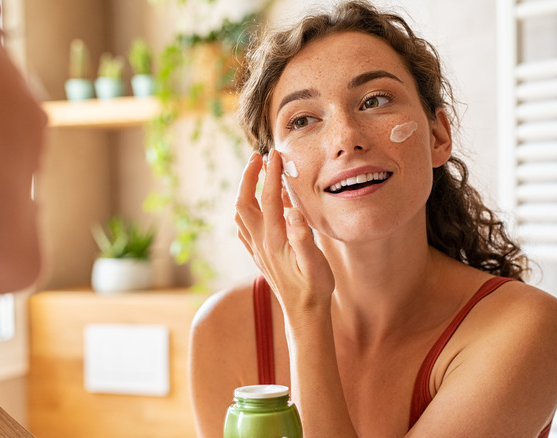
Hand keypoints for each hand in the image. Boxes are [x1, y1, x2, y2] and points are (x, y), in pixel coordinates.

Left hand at [234, 150, 334, 315]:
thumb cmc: (314, 289)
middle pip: (244, 202)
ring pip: (241, 214)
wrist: (303, 315)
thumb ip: (304, 238)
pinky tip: (256, 207)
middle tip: (258, 157)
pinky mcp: (258, 255)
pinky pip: (244, 227)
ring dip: (245, 191)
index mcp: (275, 240)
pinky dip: (246, 210)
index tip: (276, 154)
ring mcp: (257, 249)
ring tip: (256, 175)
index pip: (269, 198)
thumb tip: (293, 212)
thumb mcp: (316, 265)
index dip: (271, 174)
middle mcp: (261, 242)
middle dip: (248, 176)